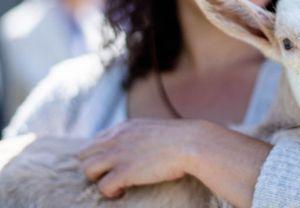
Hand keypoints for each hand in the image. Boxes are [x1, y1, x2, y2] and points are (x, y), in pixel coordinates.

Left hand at [78, 118, 203, 197]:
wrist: (193, 143)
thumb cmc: (183, 139)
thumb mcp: (156, 129)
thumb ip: (142, 135)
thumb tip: (143, 147)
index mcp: (125, 127)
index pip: (96, 141)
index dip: (101, 156)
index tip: (113, 166)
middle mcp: (116, 138)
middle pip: (83, 154)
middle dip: (94, 167)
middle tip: (110, 177)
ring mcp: (118, 154)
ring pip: (88, 170)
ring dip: (99, 180)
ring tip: (116, 186)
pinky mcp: (124, 172)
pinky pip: (103, 186)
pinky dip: (111, 193)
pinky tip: (123, 193)